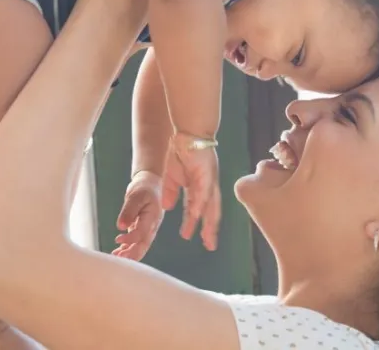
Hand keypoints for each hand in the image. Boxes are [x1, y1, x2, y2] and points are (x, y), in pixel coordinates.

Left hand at [113, 170, 164, 260]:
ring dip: (129, 253)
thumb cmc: (143, 187)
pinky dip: (128, 247)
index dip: (130, 239)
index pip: (142, 233)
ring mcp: (148, 228)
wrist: (149, 183)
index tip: (117, 239)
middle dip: (132, 254)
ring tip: (115, 256)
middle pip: (144, 244)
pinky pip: (136, 241)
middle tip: (118, 258)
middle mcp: (152, 225)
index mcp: (153, 217)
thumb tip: (121, 226)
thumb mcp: (135, 196)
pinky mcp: (142, 228)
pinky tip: (118, 251)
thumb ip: (129, 211)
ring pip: (140, 245)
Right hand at [168, 133, 221, 250]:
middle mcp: (208, 186)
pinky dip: (200, 205)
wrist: (187, 132)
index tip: (201, 240)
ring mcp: (208, 180)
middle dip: (210, 229)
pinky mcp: (206, 173)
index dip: (201, 225)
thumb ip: (170, 192)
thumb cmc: (181, 151)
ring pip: (210, 205)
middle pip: (211, 211)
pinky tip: (197, 216)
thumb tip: (167, 208)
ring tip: (204, 237)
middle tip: (209, 246)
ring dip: (207, 222)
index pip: (202, 210)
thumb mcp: (171, 176)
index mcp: (200, 187)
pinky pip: (203, 192)